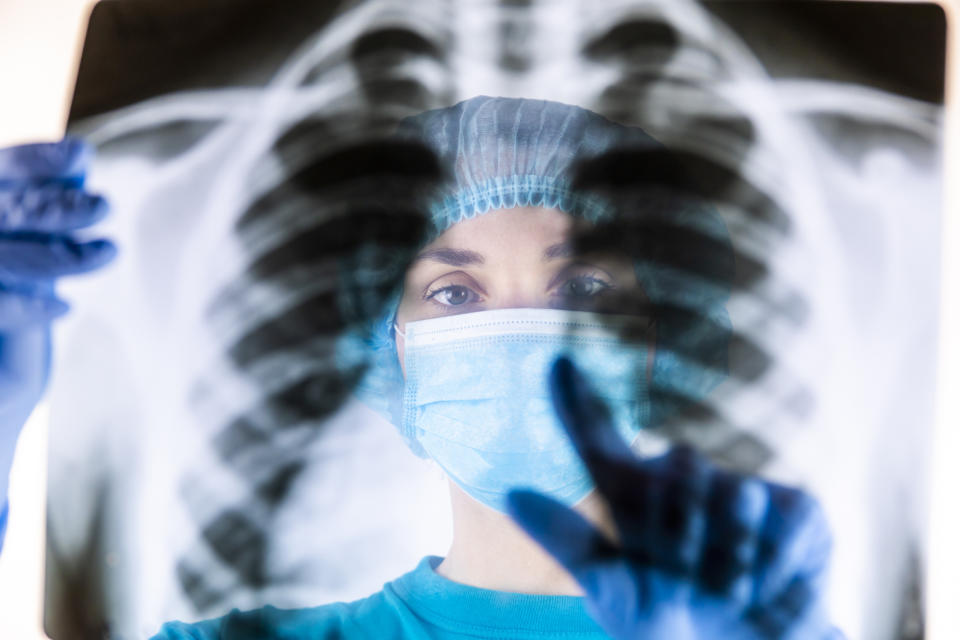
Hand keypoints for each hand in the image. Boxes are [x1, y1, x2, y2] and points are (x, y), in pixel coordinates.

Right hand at [0, 138, 114, 495]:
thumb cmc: (9, 350)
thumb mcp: (28, 283)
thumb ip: (40, 231)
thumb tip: (79, 170)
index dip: (33, 161)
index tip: (81, 155)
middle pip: (0, 211)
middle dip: (51, 204)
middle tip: (104, 206)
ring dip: (53, 251)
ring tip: (107, 251)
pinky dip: (26, 304)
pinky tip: (63, 307)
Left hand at [507, 357, 841, 639]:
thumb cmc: (670, 620)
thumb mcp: (616, 596)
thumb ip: (569, 542)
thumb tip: (511, 494)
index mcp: (632, 495)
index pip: (598, 436)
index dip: (577, 400)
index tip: (557, 362)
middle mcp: (685, 477)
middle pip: (682, 465)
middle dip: (683, 529)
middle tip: (684, 580)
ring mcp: (743, 487)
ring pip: (735, 493)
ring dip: (728, 556)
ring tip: (723, 591)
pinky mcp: (797, 508)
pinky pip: (783, 525)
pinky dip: (769, 572)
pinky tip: (760, 594)